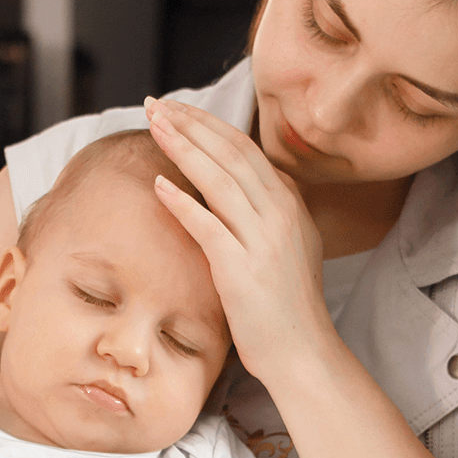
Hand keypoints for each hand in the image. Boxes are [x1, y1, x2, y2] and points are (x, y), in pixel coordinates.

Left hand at [143, 97, 329, 382]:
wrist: (303, 353)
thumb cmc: (285, 307)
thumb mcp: (284, 248)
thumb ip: (263, 216)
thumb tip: (231, 192)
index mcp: (290, 204)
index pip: (245, 149)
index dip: (208, 124)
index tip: (176, 110)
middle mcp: (281, 214)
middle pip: (231, 153)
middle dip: (191, 124)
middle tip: (156, 105)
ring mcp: (264, 240)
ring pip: (220, 179)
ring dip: (183, 148)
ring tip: (154, 126)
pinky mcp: (243, 269)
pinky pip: (209, 226)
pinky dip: (183, 202)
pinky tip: (158, 184)